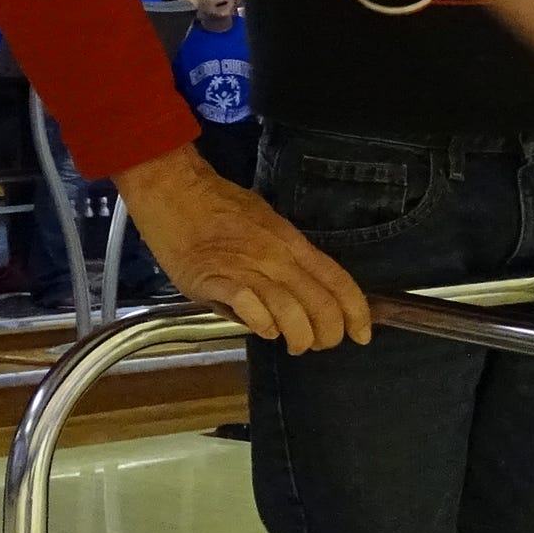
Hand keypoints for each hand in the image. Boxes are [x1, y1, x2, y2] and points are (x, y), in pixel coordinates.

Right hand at [116, 147, 371, 351]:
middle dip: (328, 335)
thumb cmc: (216, 203)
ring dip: (298, 338)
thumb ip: (282, 257)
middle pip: (320, 304)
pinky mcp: (213, 278)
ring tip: (292, 344)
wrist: (171, 188)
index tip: (362, 335)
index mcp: (290, 242)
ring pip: (290, 312)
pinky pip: (249, 306)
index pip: (337, 280)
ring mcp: (245, 268)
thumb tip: (297, 294)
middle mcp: (275, 256)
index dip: (357, 312)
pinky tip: (263, 330)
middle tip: (319, 344)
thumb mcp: (264, 222)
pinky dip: (262, 325)